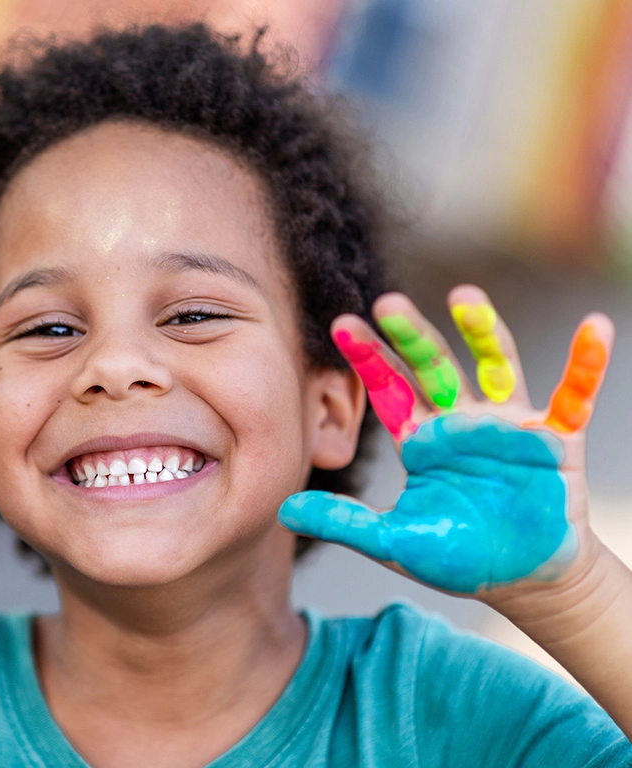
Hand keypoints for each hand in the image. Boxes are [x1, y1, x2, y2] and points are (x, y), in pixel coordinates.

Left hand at [279, 285, 613, 596]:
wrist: (523, 582)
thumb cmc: (459, 556)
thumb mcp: (395, 541)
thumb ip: (345, 522)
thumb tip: (285, 509)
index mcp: (422, 438)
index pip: (389, 388)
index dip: (367, 357)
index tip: (340, 324)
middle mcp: (460, 420)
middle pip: (434, 366)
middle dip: (413, 336)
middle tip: (388, 303)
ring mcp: (507, 424)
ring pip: (496, 365)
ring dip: (483, 332)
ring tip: (465, 297)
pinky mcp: (555, 438)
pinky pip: (574, 394)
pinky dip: (585, 364)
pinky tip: (595, 328)